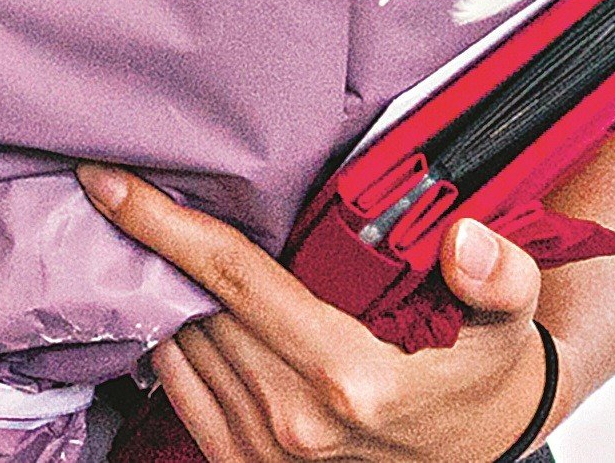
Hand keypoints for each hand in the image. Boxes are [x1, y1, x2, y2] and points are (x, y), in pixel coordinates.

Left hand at [82, 167, 556, 462]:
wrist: (479, 449)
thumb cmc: (479, 374)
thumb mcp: (508, 323)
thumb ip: (502, 277)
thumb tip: (467, 240)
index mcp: (347, 374)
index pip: (232, 277)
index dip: (163, 224)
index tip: (106, 180)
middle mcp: (294, 418)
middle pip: (196, 306)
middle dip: (156, 247)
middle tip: (132, 188)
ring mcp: (264, 451)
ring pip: (178, 346)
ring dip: (162, 293)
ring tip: (155, 242)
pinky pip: (178, 389)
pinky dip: (170, 341)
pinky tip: (183, 303)